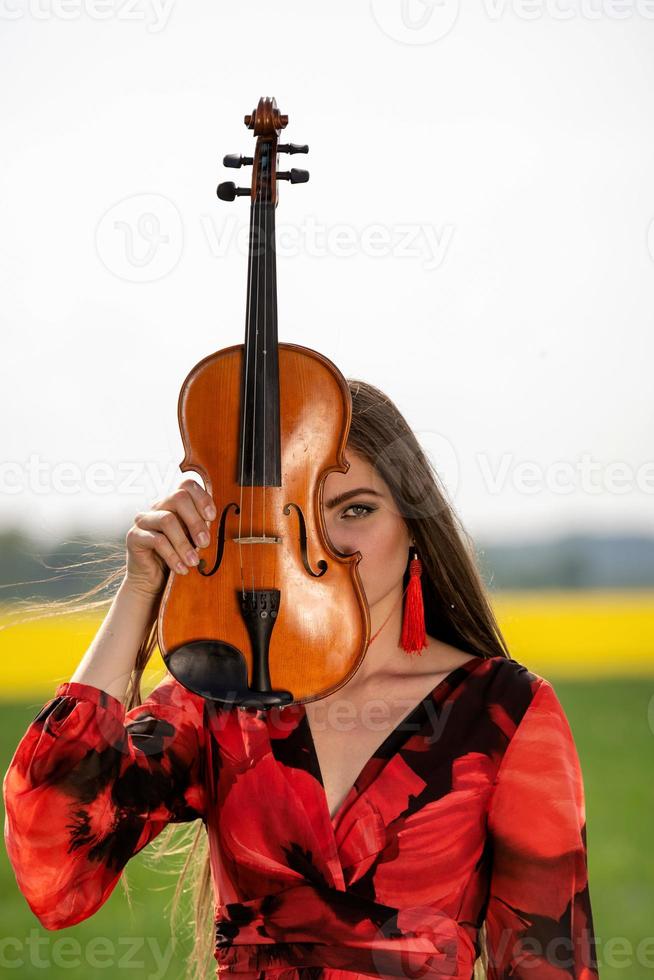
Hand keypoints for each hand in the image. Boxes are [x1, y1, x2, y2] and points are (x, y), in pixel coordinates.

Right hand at [124, 479, 216, 598]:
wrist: (154, 581)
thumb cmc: (177, 557)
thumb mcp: (193, 541)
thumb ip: (202, 529)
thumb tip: (218, 525)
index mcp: (174, 504)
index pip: (187, 485)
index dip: (202, 497)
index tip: (212, 517)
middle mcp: (158, 507)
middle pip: (178, 498)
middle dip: (195, 521)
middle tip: (205, 543)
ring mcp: (144, 520)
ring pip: (167, 520)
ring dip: (184, 543)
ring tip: (193, 561)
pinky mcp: (134, 536)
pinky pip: (157, 540)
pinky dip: (173, 556)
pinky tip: (182, 569)